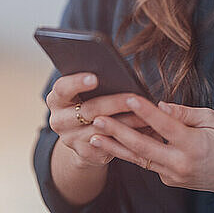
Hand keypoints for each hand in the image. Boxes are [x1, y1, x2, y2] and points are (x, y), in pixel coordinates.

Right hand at [46, 72, 160, 169]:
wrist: (81, 133)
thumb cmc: (89, 99)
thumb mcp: (85, 89)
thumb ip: (96, 80)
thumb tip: (116, 68)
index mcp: (57, 99)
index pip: (63, 88)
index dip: (78, 82)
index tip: (95, 77)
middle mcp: (59, 120)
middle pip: (88, 110)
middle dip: (114, 103)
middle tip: (134, 97)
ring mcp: (71, 140)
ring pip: (103, 130)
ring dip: (127, 123)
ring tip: (146, 115)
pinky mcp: (86, 154)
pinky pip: (110, 148)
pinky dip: (129, 140)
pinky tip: (146, 132)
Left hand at [88, 95, 213, 202]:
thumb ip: (186, 113)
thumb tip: (162, 106)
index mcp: (193, 145)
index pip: (165, 124)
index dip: (146, 110)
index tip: (129, 97)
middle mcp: (180, 163)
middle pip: (143, 146)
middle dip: (117, 132)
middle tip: (98, 119)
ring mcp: (173, 175)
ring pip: (139, 159)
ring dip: (115, 146)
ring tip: (94, 136)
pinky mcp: (169, 180)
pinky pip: (148, 163)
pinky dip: (131, 152)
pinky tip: (116, 142)